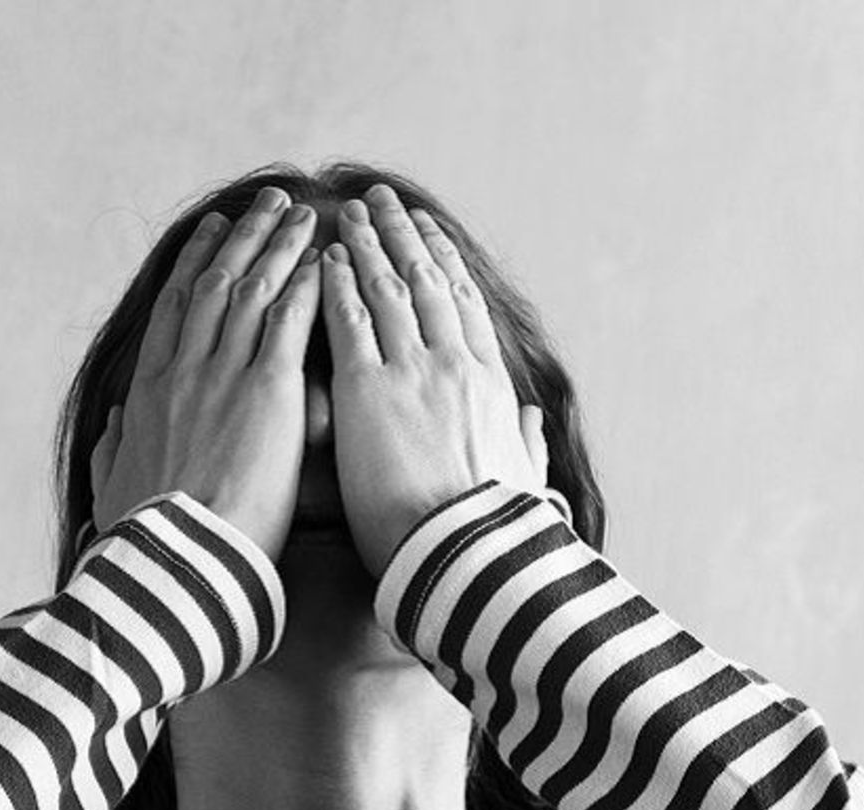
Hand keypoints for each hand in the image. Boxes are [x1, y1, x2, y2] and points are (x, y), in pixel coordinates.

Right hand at [91, 186, 320, 563]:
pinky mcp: (269, 395)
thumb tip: (111, 425)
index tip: (211, 236)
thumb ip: (111, 450)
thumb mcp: (111, 489)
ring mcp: (224, 378)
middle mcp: (183, 372)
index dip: (193, 264)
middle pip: (215, 284)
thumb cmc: (145, 540)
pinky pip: (289, 323)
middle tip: (266, 204)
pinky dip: (306, 286)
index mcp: (146, 394)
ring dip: (280, 247)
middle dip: (244, 238)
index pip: (173, 310)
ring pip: (253, 291)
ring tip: (301, 214)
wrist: (176, 563)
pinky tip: (324, 261)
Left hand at [321, 185, 547, 577]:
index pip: (465, 305)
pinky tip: (327, 258)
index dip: (444, 262)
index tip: (428, 235)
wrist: (462, 557)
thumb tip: (536, 422)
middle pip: (426, 281)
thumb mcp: (525, 482)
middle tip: (382, 199)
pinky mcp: (366, 391)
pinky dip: (338, 284)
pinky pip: (349, 321)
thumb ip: (528, 445)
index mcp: (491, 385)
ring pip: (388, 288)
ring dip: (368, 243)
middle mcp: (454, 365)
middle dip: (401, 234)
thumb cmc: (492, 536)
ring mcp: (412, 372)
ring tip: (351, 212)